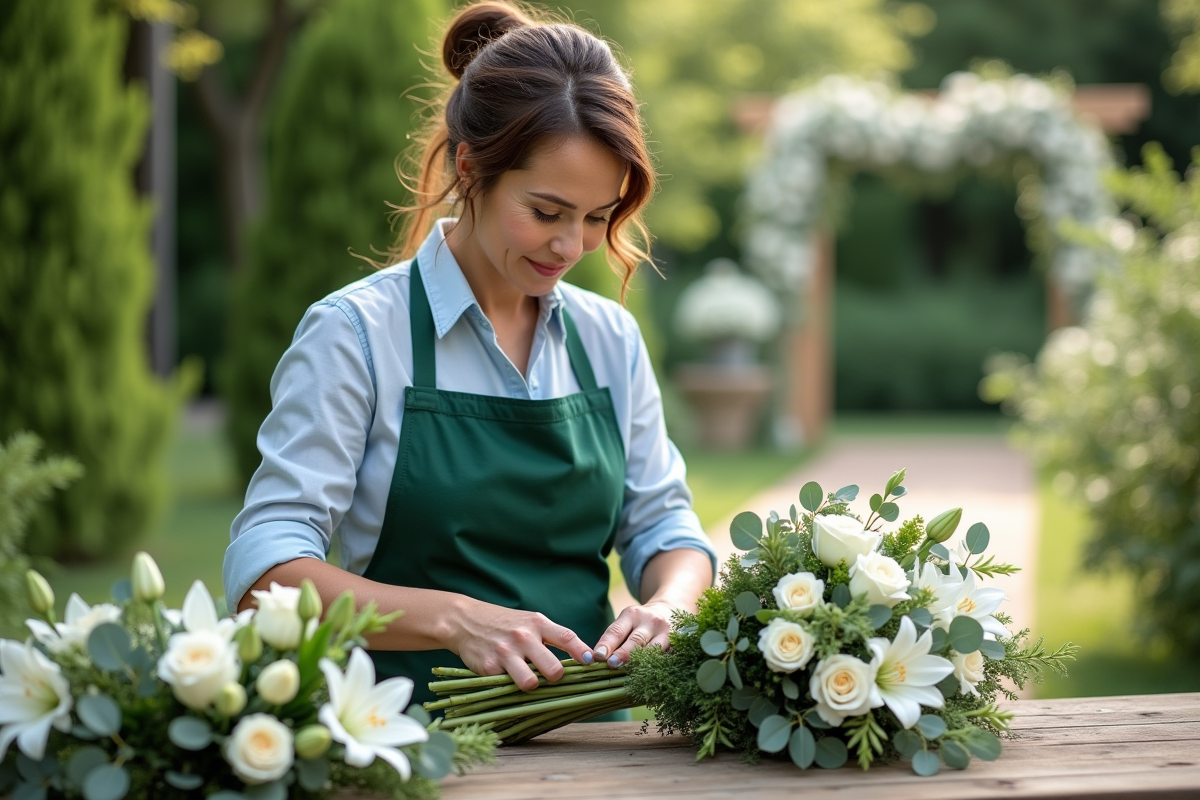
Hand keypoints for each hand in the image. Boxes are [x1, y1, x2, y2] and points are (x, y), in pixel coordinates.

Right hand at [446, 598, 593, 691]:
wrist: (465, 620)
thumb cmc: (504, 623)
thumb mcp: (529, 621)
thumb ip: (551, 637)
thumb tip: (581, 659)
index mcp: (537, 623)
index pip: (567, 638)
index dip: (582, 652)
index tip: (593, 663)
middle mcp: (523, 637)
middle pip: (554, 669)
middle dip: (557, 678)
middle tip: (552, 678)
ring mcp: (506, 653)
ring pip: (531, 684)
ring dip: (532, 687)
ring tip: (527, 680)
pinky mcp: (489, 668)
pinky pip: (508, 687)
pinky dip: (510, 687)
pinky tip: (504, 678)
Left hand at [591, 600, 674, 667]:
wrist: (670, 610)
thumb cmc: (640, 622)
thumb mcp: (627, 622)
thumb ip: (615, 638)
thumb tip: (599, 660)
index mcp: (632, 614)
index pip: (617, 630)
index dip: (607, 643)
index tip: (598, 655)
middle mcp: (650, 621)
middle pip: (636, 640)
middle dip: (624, 653)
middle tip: (612, 664)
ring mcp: (666, 632)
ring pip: (653, 650)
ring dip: (641, 663)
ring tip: (630, 674)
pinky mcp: (677, 643)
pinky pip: (666, 656)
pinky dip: (656, 667)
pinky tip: (648, 677)